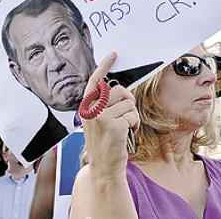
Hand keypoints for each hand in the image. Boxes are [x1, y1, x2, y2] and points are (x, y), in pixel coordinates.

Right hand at [82, 52, 139, 177]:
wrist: (103, 167)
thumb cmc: (104, 143)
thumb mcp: (97, 121)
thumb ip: (103, 104)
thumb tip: (121, 89)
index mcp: (86, 107)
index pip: (95, 81)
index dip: (104, 66)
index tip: (113, 54)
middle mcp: (91, 110)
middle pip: (119, 90)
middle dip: (127, 102)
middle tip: (123, 117)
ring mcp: (101, 117)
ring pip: (129, 103)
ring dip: (131, 115)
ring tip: (123, 128)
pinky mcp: (113, 125)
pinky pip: (133, 115)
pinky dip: (134, 124)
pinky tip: (126, 133)